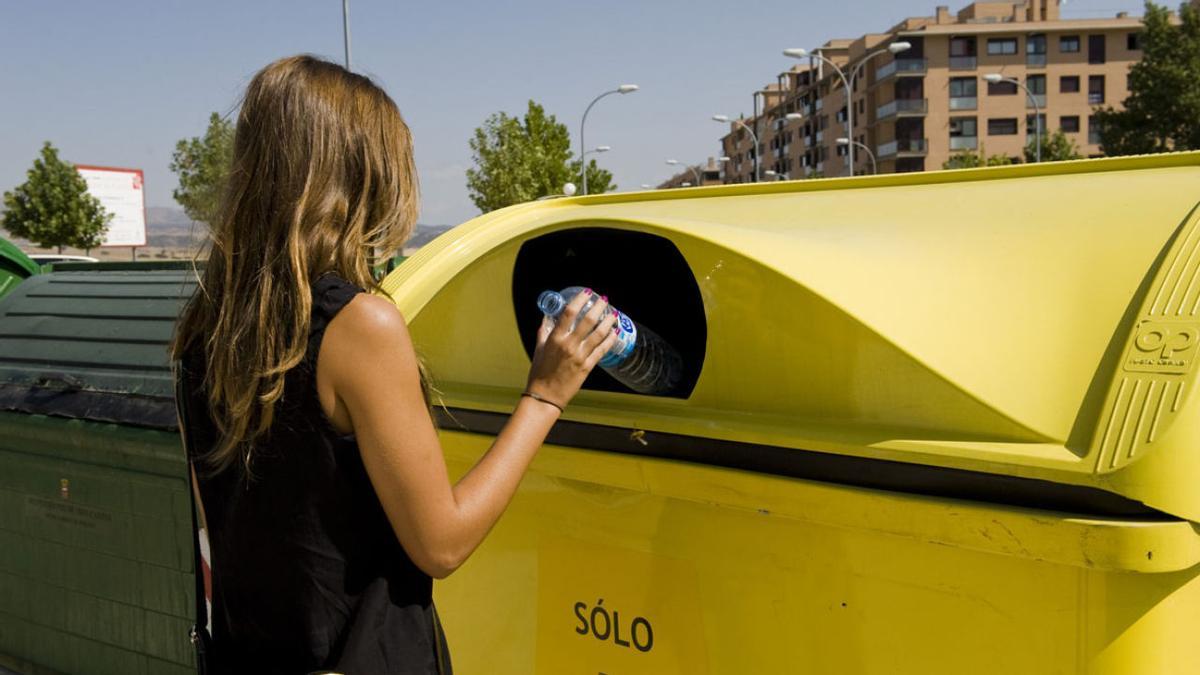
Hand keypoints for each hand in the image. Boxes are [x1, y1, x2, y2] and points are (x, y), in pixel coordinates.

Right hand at [525, 290, 618, 410]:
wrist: (544, 396)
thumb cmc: (539, 373)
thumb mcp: (539, 349)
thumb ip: (543, 332)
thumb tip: (546, 318)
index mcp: (555, 338)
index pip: (569, 313)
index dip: (580, 300)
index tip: (587, 292)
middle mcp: (568, 345)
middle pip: (588, 320)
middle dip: (599, 307)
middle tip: (604, 300)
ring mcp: (579, 356)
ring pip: (599, 334)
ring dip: (609, 322)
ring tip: (614, 314)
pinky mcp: (587, 367)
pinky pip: (602, 350)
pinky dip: (610, 340)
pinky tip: (615, 333)